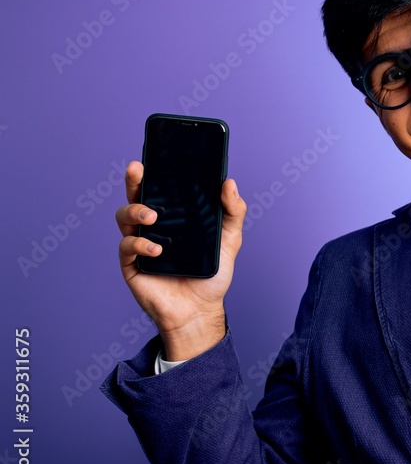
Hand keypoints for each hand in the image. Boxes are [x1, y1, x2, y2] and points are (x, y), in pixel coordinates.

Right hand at [115, 161, 246, 360]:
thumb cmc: (211, 274)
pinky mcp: (132, 264)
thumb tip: (229, 182)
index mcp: (173, 216)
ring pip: (124, 216)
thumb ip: (233, 212)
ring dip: (135, 210)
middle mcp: (153, 225)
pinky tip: (156, 248)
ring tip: (153, 216)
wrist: (200, 310)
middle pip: (136, 195)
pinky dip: (140, 243)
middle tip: (138, 169)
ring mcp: (140, 243)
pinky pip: (127, 246)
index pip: (161, 187)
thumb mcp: (230, 240)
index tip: (154, 153)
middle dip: (134, 179)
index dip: (155, 170)